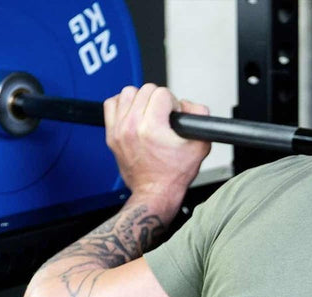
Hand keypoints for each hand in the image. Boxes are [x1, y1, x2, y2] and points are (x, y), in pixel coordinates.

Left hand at [103, 84, 211, 205]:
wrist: (155, 193)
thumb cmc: (173, 175)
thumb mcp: (199, 147)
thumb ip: (200, 118)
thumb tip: (190, 105)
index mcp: (152, 127)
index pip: (162, 93)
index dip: (173, 102)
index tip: (174, 115)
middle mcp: (132, 126)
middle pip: (145, 90)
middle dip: (158, 100)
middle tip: (164, 115)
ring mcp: (119, 130)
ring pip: (127, 93)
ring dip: (140, 99)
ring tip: (148, 112)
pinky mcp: (111, 135)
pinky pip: (110, 105)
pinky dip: (122, 105)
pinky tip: (132, 114)